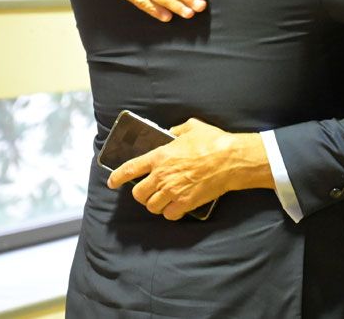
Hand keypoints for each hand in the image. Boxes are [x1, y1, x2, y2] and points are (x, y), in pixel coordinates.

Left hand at [106, 118, 273, 220]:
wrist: (231, 160)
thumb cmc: (213, 142)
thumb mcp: (192, 127)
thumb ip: (176, 130)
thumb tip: (171, 133)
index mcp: (160, 156)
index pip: (130, 168)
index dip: (118, 177)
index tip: (112, 182)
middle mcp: (162, 175)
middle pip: (138, 193)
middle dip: (140, 193)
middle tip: (147, 191)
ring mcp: (173, 191)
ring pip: (152, 206)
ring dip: (155, 204)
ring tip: (162, 200)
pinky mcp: (185, 203)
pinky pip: (168, 214)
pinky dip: (170, 212)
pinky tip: (176, 206)